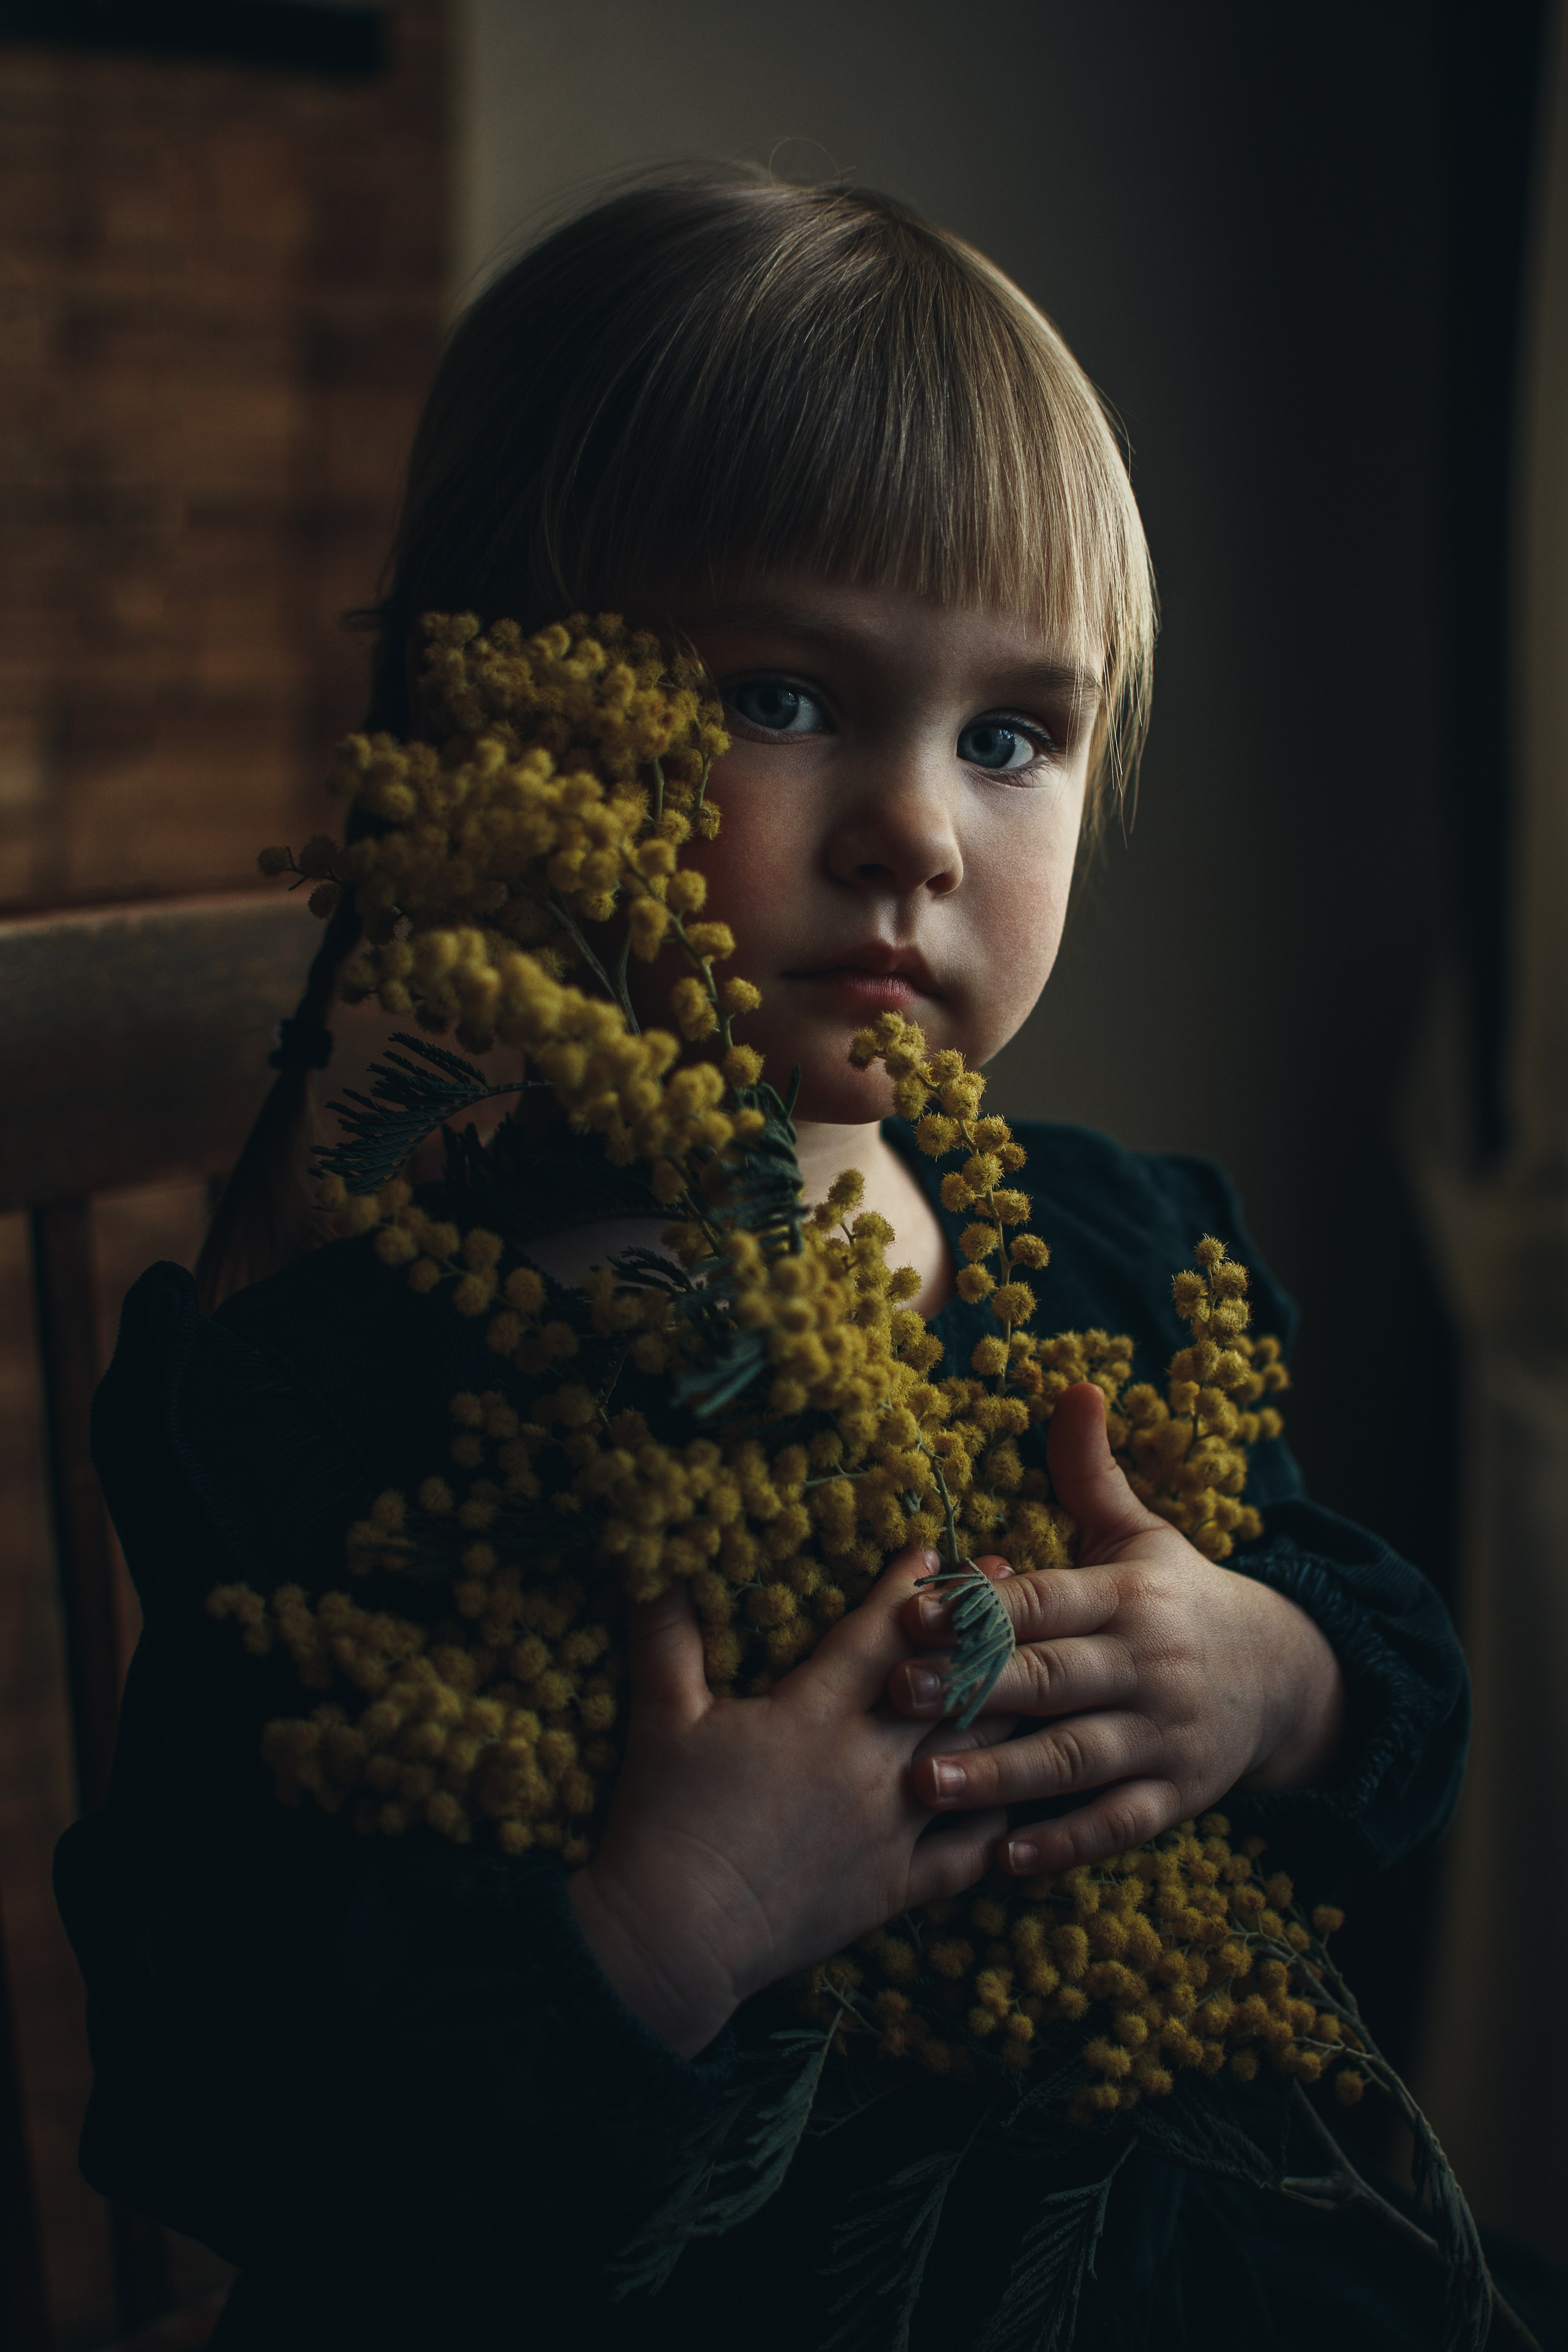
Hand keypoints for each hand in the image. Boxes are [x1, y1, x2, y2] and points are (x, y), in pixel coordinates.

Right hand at [569, 1545, 1008, 2057]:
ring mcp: (893, 1828)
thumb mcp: (659, 1718)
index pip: (878, 1635)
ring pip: (976, 1755)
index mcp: (812, 1714)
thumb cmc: (662, 1822)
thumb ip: (664, 1636)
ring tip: (1042, 1668)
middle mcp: (868, 1763)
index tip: (936, 1551)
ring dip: (1010, 1705)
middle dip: (984, 1628)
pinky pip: (972, 1850)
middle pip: (947, 1682)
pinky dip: (1005, 1818)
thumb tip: (648, 1565)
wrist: (674, 1941)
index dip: (910, 1589)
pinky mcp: (899, 1888)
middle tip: (1018, 1587)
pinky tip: (1028, 1791)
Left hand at [886, 1383, 1346, 1875]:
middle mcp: (1147, 1666)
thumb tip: (1074, 1383)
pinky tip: (1004, 1860)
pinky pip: (1117, 1825)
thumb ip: (1091, 1472)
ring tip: (927, 1785)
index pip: (1046, 1600)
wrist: (1288, 1675)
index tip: (910, 1613)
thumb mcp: (1142, 1534)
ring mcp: (1164, 1736)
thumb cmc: (1182, 1598)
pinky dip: (1065, 1844)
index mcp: (1128, 1597)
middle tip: (895, 1697)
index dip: (980, 1607)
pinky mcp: (1177, 1797)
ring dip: (1000, 1774)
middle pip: (1052, 1679)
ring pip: (1075, 1759)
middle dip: (972, 1688)